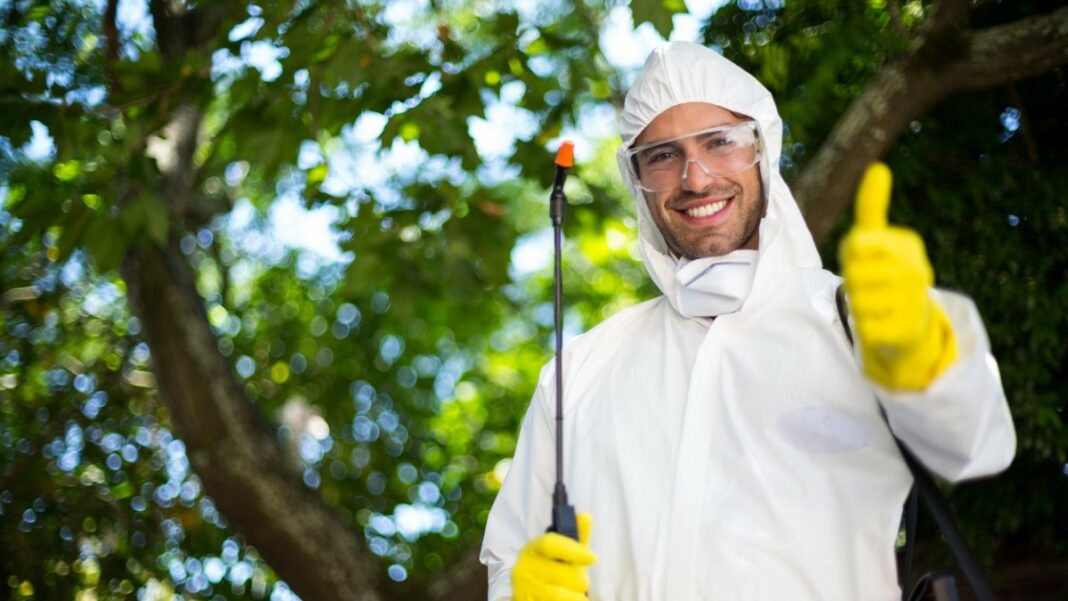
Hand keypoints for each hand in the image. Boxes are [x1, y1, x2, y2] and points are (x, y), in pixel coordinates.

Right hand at [512, 513, 595, 600]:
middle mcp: (524, 568)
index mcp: (532, 549)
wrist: (530, 597)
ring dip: (576, 597)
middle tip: (578, 582)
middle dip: (581, 580)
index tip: (593, 557)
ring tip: (574, 595)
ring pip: (562, 595)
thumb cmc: (549, 575)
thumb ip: (575, 539)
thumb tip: (586, 516)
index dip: (574, 550)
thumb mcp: (561, 556)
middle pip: (565, 574)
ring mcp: (524, 590)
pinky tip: (568, 600)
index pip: (551, 544)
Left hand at [839, 163, 957, 389]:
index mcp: (907, 245)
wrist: (911, 323)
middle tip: (867, 285)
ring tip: (875, 304)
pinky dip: (865, 326)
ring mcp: (914, 301)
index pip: (857, 244)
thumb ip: (872, 206)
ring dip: (857, 304)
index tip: (864, 257)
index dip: (852, 255)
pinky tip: (881, 323)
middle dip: (852, 281)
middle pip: (852, 274)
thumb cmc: (883, 273)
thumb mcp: (875, 238)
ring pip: (856, 300)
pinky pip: (865, 325)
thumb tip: (879, 166)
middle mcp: (917, 270)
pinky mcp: (906, 330)